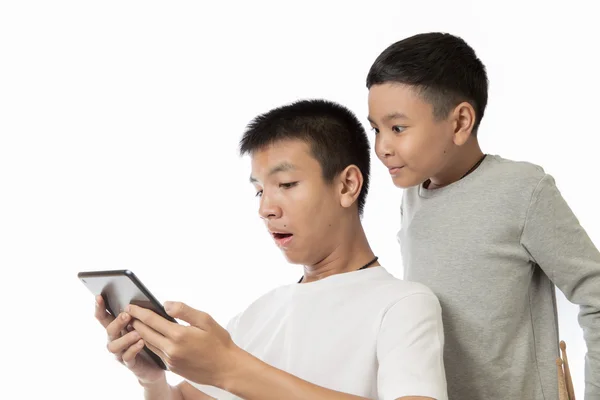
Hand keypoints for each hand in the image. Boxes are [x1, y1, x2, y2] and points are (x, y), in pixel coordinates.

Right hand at [94, 295, 164, 384]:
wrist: (155, 364)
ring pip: (114, 346)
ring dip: (125, 338)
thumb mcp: (143, 325)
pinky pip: (127, 357)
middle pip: (109, 330)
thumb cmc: (148, 340)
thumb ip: (139, 316)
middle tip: (126, 315)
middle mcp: (115, 340)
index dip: (100, 307)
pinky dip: (133, 349)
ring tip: (137, 332)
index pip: (104, 317)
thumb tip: (140, 302)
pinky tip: (141, 343)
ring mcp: (120, 353)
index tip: (99, 296)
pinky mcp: (130, 363)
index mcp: (117, 328)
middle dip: (117, 322)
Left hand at [126, 301, 240, 387]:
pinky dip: (150, 343)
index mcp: (179, 335)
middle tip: (127, 313)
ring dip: (139, 334)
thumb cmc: (219, 342)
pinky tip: (149, 337)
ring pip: (148, 344)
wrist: (226, 368)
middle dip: (134, 322)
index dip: (139, 312)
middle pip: (145, 333)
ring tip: (134, 324)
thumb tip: (166, 304)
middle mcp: (171, 349)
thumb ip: (184, 311)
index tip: (130, 305)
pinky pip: (156, 353)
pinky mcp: (172, 367)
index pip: (152, 320)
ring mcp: (170, 360)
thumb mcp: (206, 320)